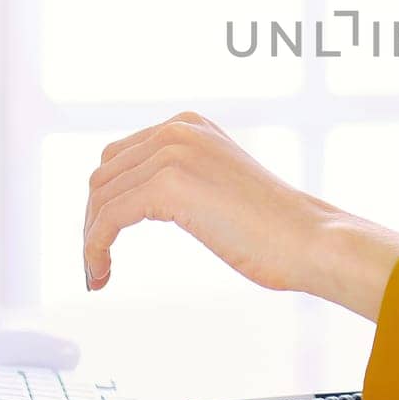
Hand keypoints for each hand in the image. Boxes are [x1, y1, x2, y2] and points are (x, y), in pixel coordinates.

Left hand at [82, 111, 398, 320]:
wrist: (308, 238)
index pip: (119, 156)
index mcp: (189, 125)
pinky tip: (101, 274)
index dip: (105, 201)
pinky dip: (94, 249)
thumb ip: (182, 179)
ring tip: (99, 272)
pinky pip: (107, 219)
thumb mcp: (218, 186)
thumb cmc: (274, 227)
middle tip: (98, 261)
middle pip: (104, 175)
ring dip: (90, 239)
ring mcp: (172, 153)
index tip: (104, 240)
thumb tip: (136, 200)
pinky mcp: (168, 185)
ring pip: (100, 198)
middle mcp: (178, 130)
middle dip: (94, 220)